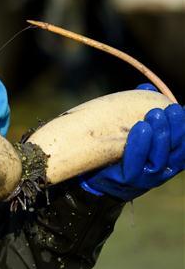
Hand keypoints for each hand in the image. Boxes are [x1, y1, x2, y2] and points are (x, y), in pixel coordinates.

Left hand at [81, 85, 184, 199]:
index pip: (183, 145)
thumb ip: (139, 110)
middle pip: (176, 151)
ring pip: (159, 159)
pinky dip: (139, 146)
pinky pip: (136, 165)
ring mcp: (146, 178)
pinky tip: (140, 128)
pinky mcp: (128, 181)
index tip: (179, 108)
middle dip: (174, 128)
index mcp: (167, 158)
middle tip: (168, 108)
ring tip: (154, 115)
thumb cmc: (116, 148)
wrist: (92, 173)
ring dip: (159, 135)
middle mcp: (162, 170)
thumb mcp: (132, 129)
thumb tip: (146, 87)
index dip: (184, 128)